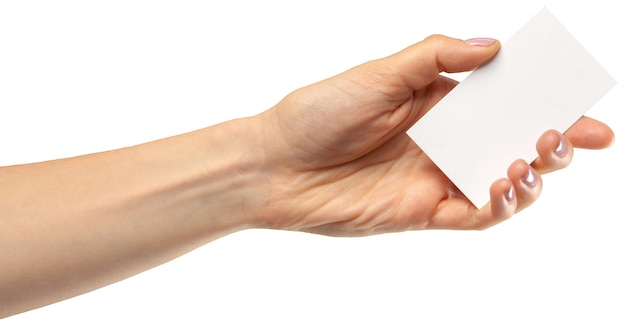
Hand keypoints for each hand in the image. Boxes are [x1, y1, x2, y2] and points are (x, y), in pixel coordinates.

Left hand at [256, 35, 613, 235]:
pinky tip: (503, 184)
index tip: (580, 100)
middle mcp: (444, 141)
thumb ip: (435, 58)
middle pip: (515, 142)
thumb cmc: (318, 113)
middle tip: (581, 137)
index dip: (545, 100)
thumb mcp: (378, 73)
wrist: (276, 165)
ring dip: (532, 173)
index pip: (504, 100)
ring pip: (505, 182)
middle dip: (557, 141)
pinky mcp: (423, 212)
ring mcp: (436, 178)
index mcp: (438, 103)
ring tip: (532, 158)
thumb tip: (493, 46)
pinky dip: (499, 204)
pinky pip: (475, 214)